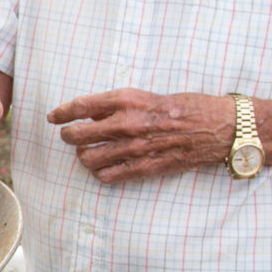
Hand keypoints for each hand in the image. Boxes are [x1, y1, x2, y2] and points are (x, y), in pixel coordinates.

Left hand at [49, 89, 234, 182]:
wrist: (216, 127)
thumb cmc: (185, 107)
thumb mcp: (148, 96)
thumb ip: (119, 105)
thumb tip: (92, 112)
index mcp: (128, 100)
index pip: (81, 105)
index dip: (62, 112)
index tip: (54, 117)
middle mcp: (127, 123)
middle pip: (78, 134)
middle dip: (69, 136)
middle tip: (70, 136)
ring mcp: (135, 147)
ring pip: (89, 158)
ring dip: (84, 156)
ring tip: (88, 153)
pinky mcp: (145, 167)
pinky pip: (109, 176)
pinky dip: (102, 173)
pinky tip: (105, 168)